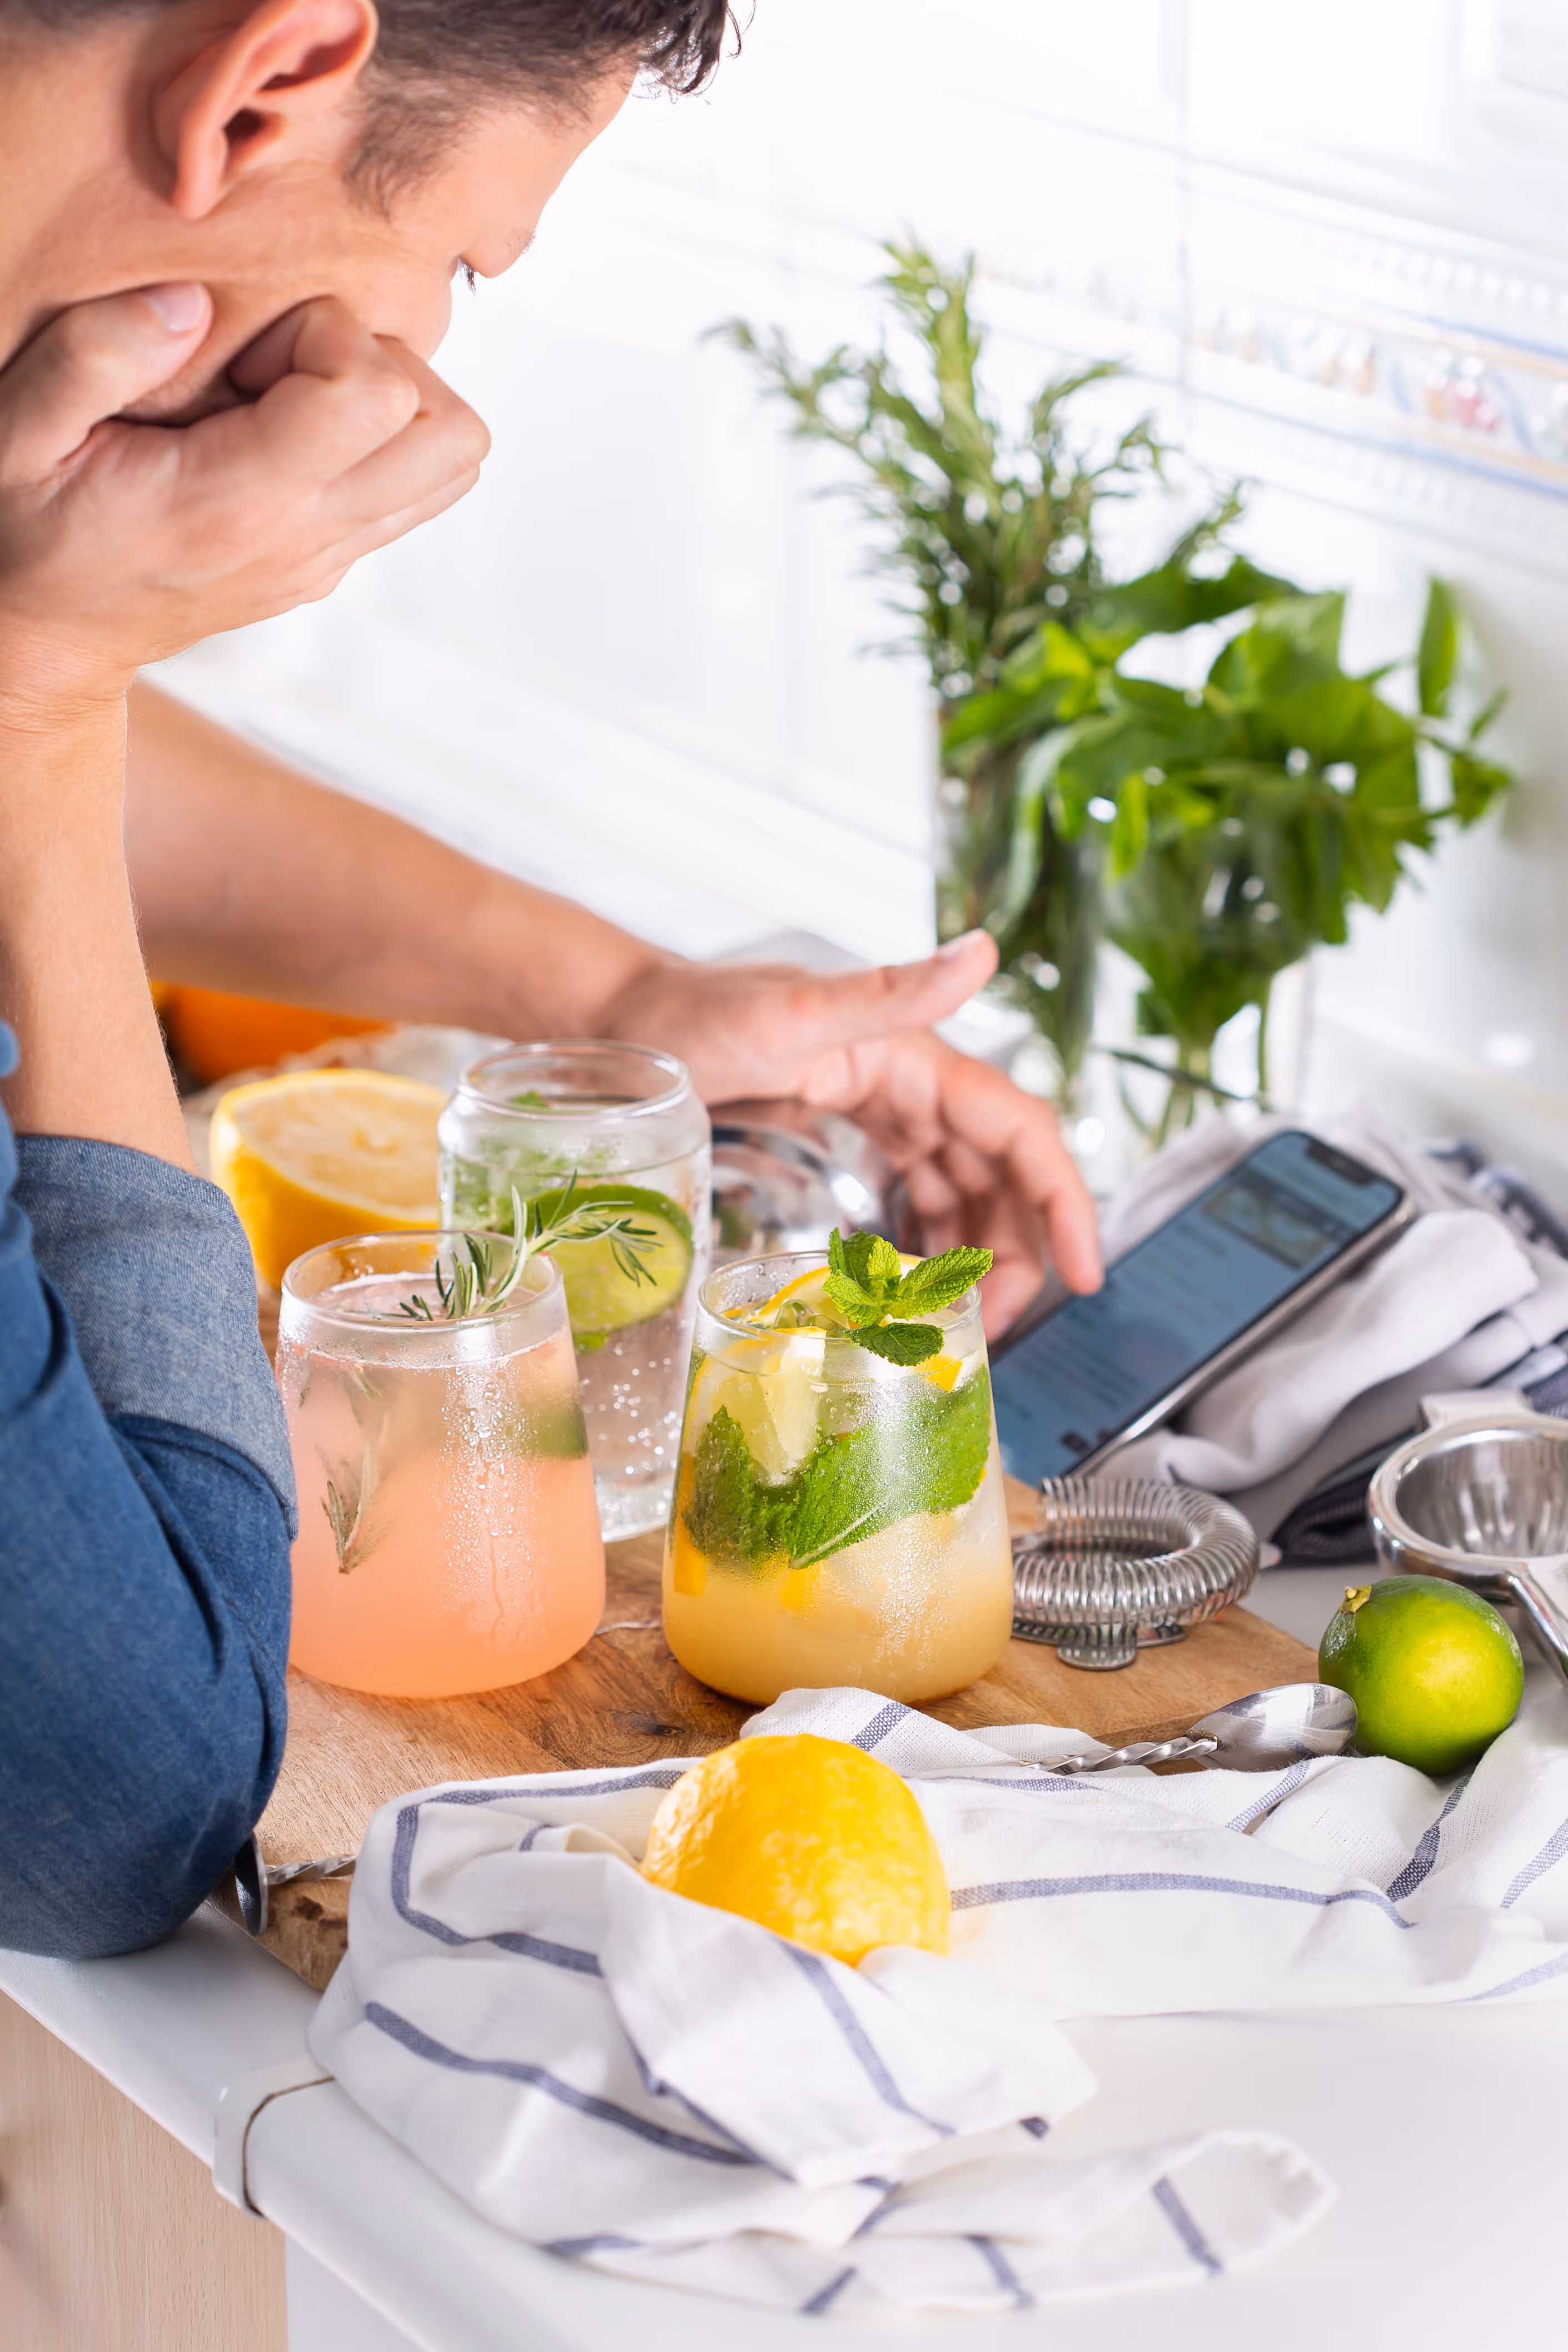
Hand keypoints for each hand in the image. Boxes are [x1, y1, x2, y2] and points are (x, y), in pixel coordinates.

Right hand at [0, 284, 486, 711]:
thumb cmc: (25, 530)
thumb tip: (189, 301)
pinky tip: (287, 431)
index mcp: (240, 503)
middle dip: (382, 363)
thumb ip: (93, 356)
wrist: (48, 638)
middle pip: (451, 435)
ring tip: (294, 396)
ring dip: (392, 404)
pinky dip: (375, 441)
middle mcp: (306, 538)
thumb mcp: (16, 432)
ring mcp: (328, 557)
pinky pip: (414, 487)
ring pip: (451, 464)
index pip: (377, 395)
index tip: (248, 350)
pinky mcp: (330, 560)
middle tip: (287, 367)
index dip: (328, 334)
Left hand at [602, 931, 1102, 1335]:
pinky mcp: (854, 1141)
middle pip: (1000, 1178)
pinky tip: (922, 1288)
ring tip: (966, 1324)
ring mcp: (885, 1115)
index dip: (1064, 1203)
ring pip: (964, 1196)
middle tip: (999, 1330)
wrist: (624, 1024)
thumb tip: (982, 952)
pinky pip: (918, 1199)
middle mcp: (911, 1086)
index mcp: (914, 1059)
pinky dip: (932, 1245)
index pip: (1019, 1133)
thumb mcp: (788, 1013)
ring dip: (978, 1259)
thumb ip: (887, 991)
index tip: (1086, 1275)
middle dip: (1018, 1254)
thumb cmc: (693, 1016)